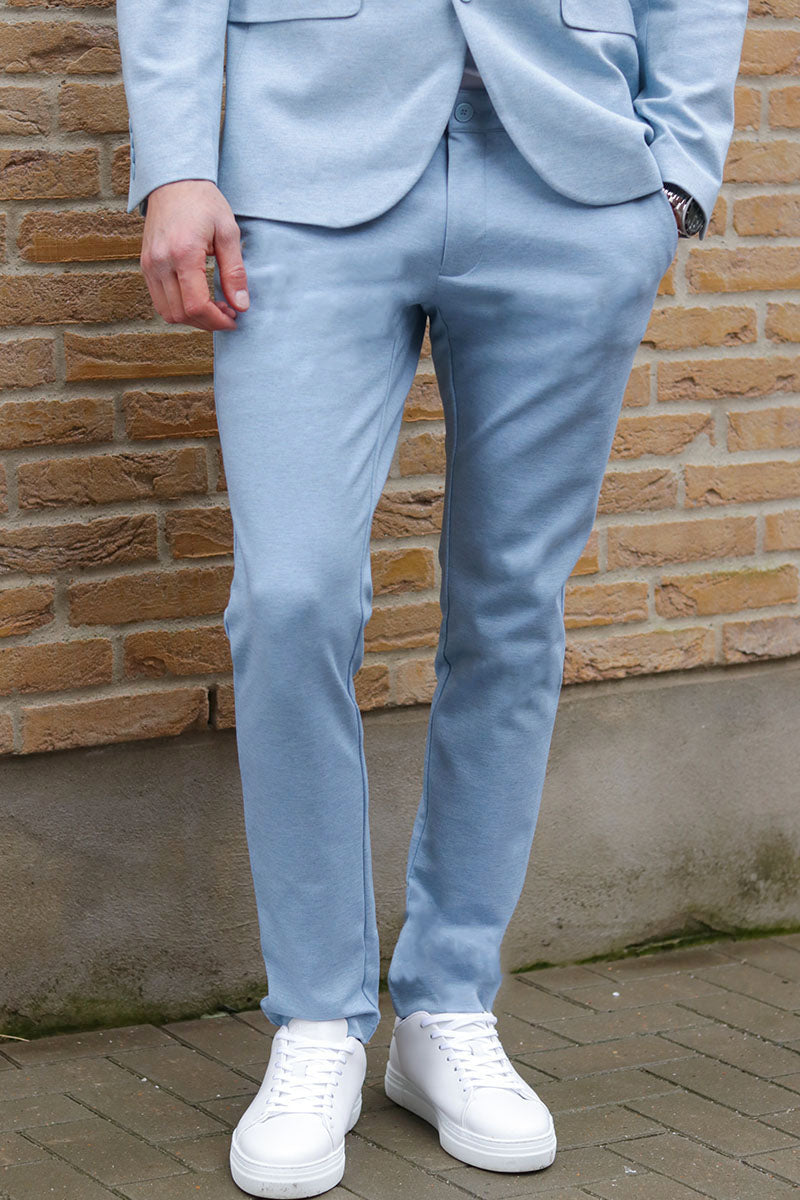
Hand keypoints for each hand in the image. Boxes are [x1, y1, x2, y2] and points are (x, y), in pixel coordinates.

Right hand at [140, 180, 248, 330]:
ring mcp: (149, 265)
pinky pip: (160, 300)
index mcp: (183, 253)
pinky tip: (197, 298)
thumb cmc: (204, 202)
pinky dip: (179, 308)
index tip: (234, 320)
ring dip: (192, 319)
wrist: (174, 182)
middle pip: (181, 314)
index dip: (217, 321)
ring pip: (167, 312)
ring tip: (213, 307)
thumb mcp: (228, 232)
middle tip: (227, 312)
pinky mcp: (145, 265)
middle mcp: (160, 262)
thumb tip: (241, 306)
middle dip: (207, 322)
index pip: (196, 305)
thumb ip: (235, 272)